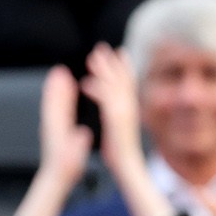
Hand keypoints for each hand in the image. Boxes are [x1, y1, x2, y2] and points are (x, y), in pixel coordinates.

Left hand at [37, 65, 91, 190]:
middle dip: (56, 86)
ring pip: (53, 105)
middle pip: (53, 102)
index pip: (58, 107)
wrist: (55, 177)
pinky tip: (64, 96)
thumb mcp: (73, 160)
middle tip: (59, 70)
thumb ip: (77, 146)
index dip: (61, 92)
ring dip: (56, 90)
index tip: (63, 78)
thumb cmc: (65, 169)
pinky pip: (56, 112)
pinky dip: (59, 100)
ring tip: (59, 76)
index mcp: (57, 131)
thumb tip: (83, 133)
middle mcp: (52, 126)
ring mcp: (52, 128)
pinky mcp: (55, 130)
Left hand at [79, 43, 144, 177]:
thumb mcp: (120, 132)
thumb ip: (116, 118)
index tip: (118, 53)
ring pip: (114, 86)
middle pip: (122, 80)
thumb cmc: (123, 155)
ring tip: (93, 56)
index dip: (122, 68)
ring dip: (104, 70)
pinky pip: (106, 102)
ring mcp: (124, 114)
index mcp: (128, 111)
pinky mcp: (115, 122)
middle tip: (102, 46)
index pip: (127, 85)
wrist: (130, 169)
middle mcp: (128, 109)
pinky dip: (97, 91)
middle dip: (112, 63)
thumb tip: (112, 111)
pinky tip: (85, 84)